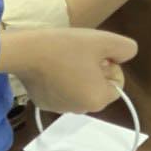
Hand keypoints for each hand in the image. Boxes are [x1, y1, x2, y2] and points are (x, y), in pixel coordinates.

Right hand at [1, 27, 137, 114]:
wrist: (26, 51)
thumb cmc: (67, 47)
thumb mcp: (103, 40)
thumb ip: (125, 49)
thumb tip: (124, 57)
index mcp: (97, 100)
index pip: (117, 84)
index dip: (109, 65)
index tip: (95, 54)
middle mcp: (80, 110)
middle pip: (98, 87)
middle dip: (94, 71)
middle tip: (80, 54)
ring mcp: (59, 108)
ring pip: (80, 88)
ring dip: (78, 74)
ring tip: (65, 57)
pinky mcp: (44, 103)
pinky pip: (62, 91)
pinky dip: (61, 79)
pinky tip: (52, 65)